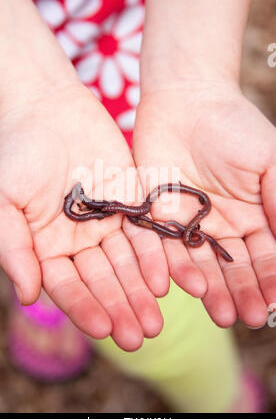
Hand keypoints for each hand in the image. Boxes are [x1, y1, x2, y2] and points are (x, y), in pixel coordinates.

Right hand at [0, 84, 167, 350]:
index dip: (83, 308)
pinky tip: (165, 279)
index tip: (102, 329)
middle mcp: (79, 241)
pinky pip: (145, 233)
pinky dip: (154, 255)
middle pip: (102, 281)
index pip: (67, 287)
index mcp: (46, 247)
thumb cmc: (14, 152)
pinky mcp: (130, 201)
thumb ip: (14, 249)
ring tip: (156, 319)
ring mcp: (107, 222)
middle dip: (119, 308)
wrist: (45, 107)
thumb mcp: (0, 202)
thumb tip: (26, 297)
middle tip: (140, 336)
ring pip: (127, 264)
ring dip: (141, 292)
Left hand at [133, 81, 275, 327]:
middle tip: (245, 318)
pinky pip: (163, 246)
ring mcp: (187, 223)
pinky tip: (182, 285)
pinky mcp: (155, 215)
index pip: (263, 256)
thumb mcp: (269, 163)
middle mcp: (220, 226)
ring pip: (199, 264)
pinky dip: (172, 266)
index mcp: (251, 216)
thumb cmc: (234, 126)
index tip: (272, 304)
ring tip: (220, 313)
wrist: (187, 100)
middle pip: (232, 267)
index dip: (268, 279)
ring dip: (211, 289)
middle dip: (241, 292)